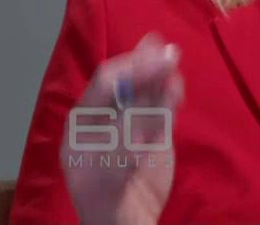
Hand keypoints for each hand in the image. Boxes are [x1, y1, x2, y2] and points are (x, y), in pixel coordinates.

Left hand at [60, 33, 183, 224]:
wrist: (126, 222)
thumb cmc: (107, 194)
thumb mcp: (114, 160)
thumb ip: (132, 124)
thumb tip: (150, 89)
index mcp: (83, 122)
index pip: (105, 86)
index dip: (129, 70)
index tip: (154, 59)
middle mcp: (105, 118)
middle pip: (126, 84)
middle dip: (145, 66)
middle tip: (168, 51)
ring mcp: (130, 125)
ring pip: (146, 93)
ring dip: (160, 75)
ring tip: (172, 56)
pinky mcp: (153, 135)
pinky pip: (162, 110)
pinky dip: (171, 95)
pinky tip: (177, 83)